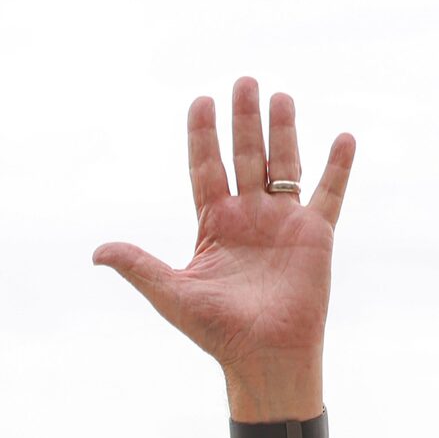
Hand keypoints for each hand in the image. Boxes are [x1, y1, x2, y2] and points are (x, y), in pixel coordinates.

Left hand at [94, 78, 353, 437]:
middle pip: (244, 156)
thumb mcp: (171, 293)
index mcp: (214, 225)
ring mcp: (283, 222)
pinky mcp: (316, 235)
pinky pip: (329, 193)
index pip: (205, 169)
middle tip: (243, 80)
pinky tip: (342, 138)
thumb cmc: (217, 331)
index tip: (199, 100)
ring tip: (279, 95)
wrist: (263, 357)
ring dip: (282, 130)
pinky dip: (337, 167)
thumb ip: (138, 265)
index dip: (202, 136)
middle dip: (243, 120)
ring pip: (283, 165)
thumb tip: (96, 251)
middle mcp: (248, 216)